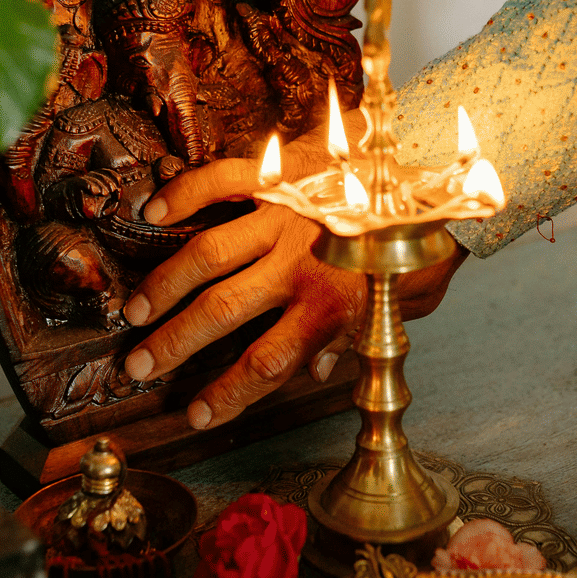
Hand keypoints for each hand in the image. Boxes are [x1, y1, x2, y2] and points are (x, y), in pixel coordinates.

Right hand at [120, 128, 466, 429]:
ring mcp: (285, 214)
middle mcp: (300, 263)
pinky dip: (184, 192)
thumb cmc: (424, 240)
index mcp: (333, 303)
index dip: (228, 394)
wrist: (442, 163)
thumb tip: (316, 368)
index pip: (268, 362)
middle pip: (222, 312)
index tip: (198, 414)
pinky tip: (152, 210)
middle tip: (137, 366)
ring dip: (166, 285)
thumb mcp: (404, 305)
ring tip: (133, 311)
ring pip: (209, 254)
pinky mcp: (280, 170)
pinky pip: (222, 180)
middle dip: (175, 344)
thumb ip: (357, 336)